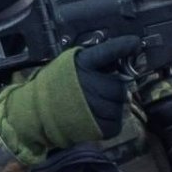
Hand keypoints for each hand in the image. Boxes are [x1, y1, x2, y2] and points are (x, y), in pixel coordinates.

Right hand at [0, 35, 138, 161]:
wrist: (36, 112)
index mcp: (82, 64)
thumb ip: (95, 62)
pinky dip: (111, 122)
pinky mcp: (95, 127)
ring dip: (114, 106)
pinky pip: (115, 124)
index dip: (124, 47)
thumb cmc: (56, 86)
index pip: (109, 51)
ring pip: (120, 106)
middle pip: (120, 87)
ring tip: (99, 105)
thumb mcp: (72, 65)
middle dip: (116, 89)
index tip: (135, 43)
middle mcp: (88, 83)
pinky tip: (99, 118)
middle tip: (104, 91)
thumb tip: (124, 56)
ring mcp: (92, 107)